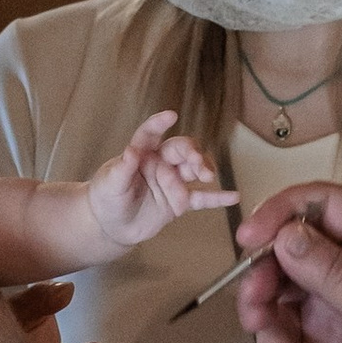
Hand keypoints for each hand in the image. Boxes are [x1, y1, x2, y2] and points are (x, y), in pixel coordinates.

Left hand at [86, 110, 231, 251]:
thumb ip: (122, 168)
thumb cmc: (107, 198)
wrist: (112, 226)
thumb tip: (131, 150)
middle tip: (198, 164)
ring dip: (204, 169)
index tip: (171, 116)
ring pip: (194, 170)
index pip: (150, 134)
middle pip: (181, 150)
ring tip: (209, 176)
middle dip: (192, 153)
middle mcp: (160, 163)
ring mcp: (173, 181)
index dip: (159, 124)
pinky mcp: (180, 201)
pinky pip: (201, 199)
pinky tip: (234, 196)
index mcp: (141, 153)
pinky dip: (217, 198)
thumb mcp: (110, 183)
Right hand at [235, 185, 341, 342]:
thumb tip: (285, 235)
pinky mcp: (320, 339)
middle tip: (254, 304)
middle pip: (290, 246)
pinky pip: (282, 329)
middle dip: (266, 273)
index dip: (281, 213)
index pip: (324, 204)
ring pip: (279, 288)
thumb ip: (336, 271)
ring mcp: (336, 301)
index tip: (249, 240)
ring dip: (265, 314)